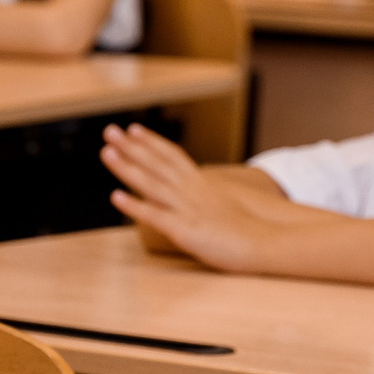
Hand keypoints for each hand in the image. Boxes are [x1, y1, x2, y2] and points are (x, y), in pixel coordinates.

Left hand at [102, 123, 268, 270]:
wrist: (266, 243)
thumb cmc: (248, 230)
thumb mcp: (226, 204)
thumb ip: (207, 196)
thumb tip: (199, 190)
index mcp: (202, 185)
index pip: (173, 157)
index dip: (152, 142)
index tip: (134, 129)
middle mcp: (192, 191)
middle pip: (157, 164)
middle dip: (132, 147)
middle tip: (110, 131)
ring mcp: (187, 209)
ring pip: (152, 184)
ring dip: (127, 167)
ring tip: (107, 152)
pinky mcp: (185, 231)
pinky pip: (155, 215)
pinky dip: (134, 206)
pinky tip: (115, 197)